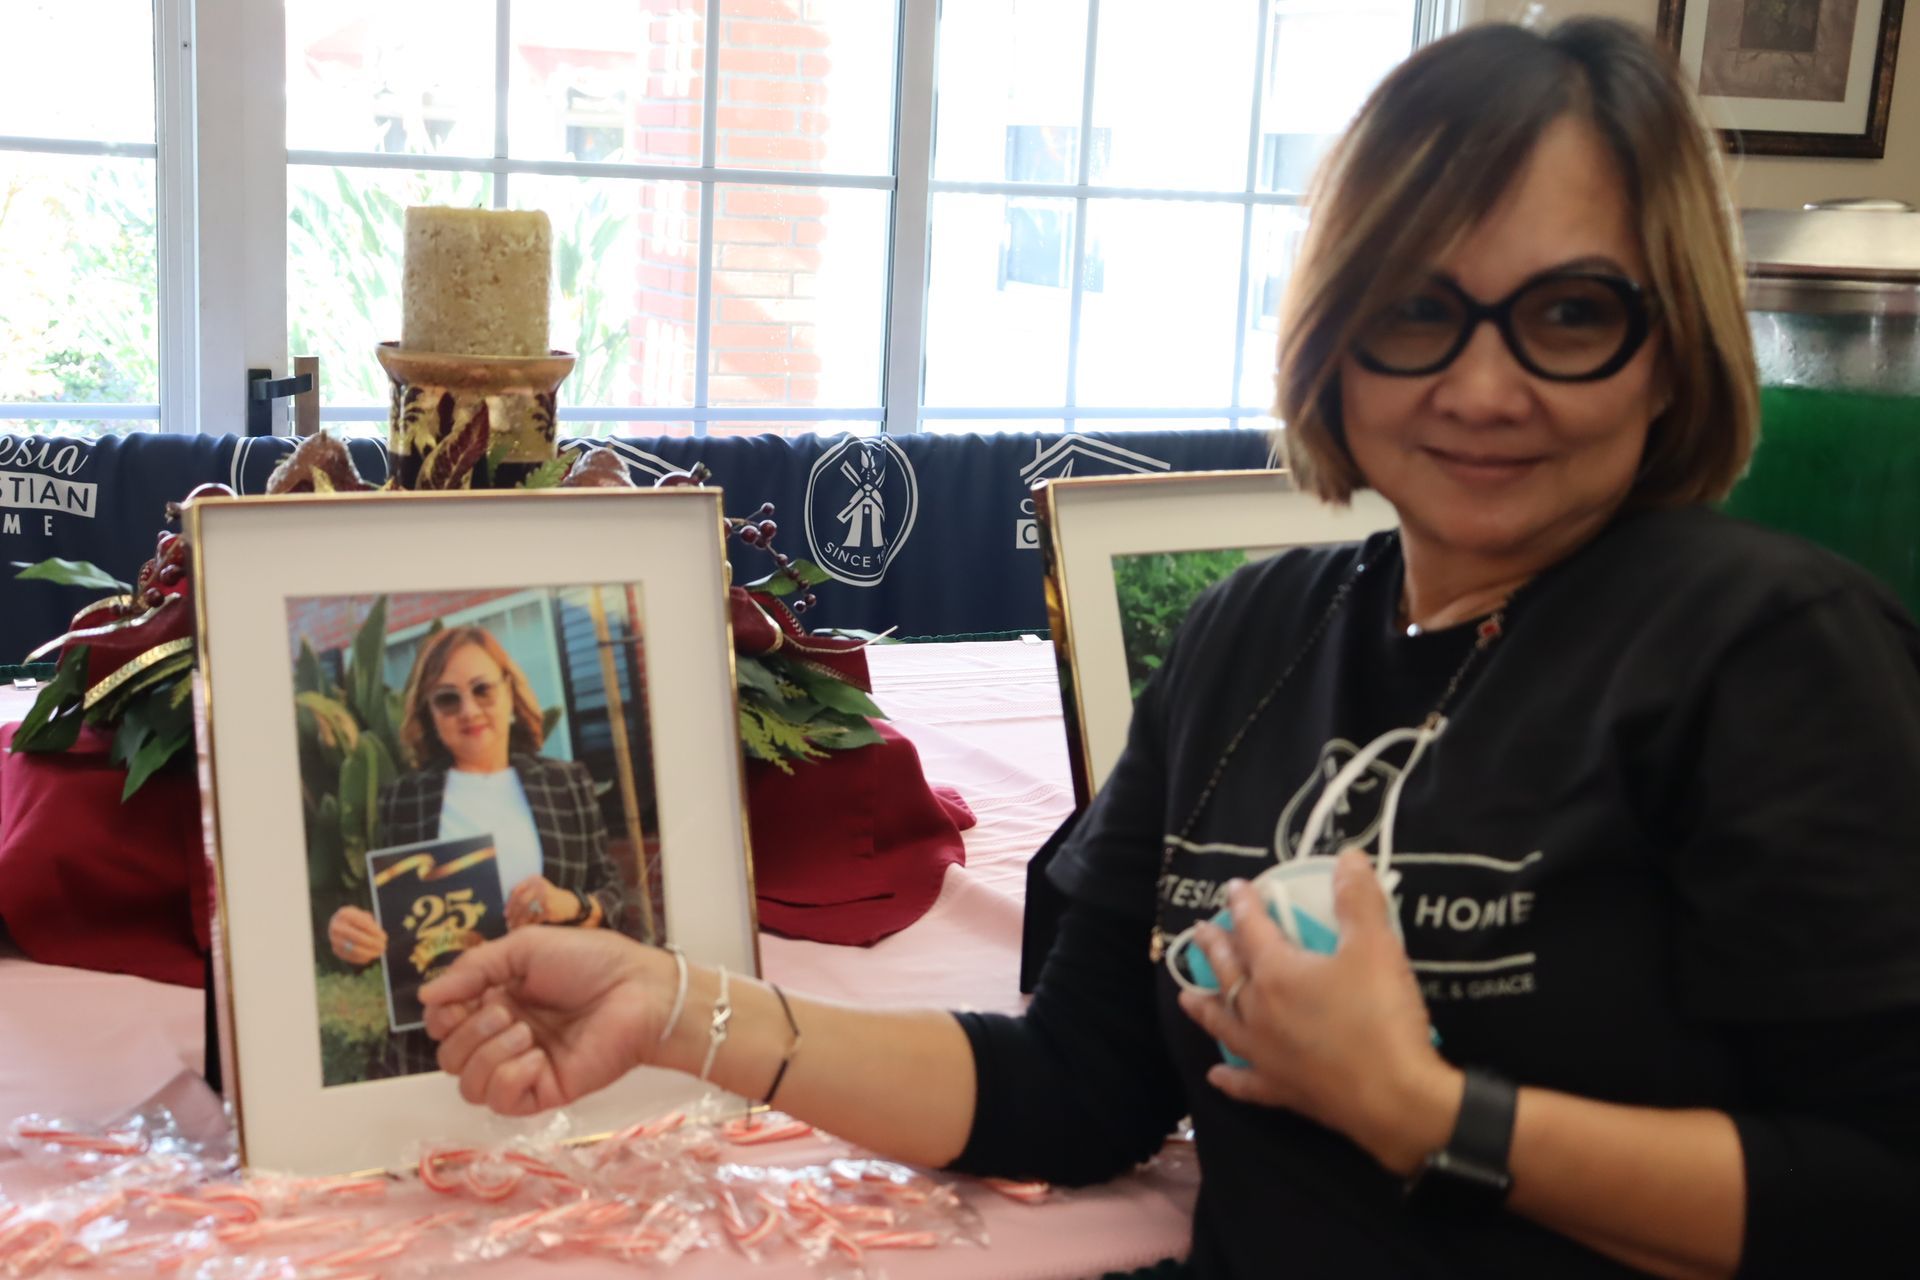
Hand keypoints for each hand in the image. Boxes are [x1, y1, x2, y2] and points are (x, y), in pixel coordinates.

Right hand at [327, 906, 387, 966]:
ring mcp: (334, 939)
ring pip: (353, 948)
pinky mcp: (335, 949)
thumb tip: (378, 936)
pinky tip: (371, 956)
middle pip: (357, 937)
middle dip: (372, 943)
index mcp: (345, 914)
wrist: (337, 925)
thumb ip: (371, 923)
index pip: (362, 923)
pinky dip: (362, 957)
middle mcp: (337, 926)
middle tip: (383, 946)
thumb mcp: (363, 915)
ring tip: (379, 952)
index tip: (385, 937)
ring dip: (368, 952)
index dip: (375, 932)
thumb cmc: (356, 919)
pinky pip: (349, 956)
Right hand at [420, 928, 667, 1115]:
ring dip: (488, 1055)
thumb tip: (423, 997)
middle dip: (468, 1034)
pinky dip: (510, 1078)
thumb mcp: (524, 949)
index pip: (443, 1025)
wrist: (640, 989)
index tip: (461, 999)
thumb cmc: (590, 961)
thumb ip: (473, 969)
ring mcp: (523, 1068)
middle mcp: (504, 1038)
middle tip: (508, 1012)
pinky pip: (503, 1103)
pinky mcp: (545, 1092)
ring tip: (525, 1032)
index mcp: (497, 1001)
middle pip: (449, 1058)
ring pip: (468, 1086)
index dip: (442, 1016)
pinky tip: (536, 1058)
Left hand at [506, 874, 579, 928]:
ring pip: (526, 911)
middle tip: (508, 923)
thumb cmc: (548, 898)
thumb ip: (524, 894)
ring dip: (519, 922)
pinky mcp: (549, 908)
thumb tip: (507, 910)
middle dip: (513, 914)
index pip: (516, 890)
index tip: (506, 914)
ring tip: (515, 928)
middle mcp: (539, 886)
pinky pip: (534, 919)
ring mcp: (545, 897)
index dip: (509, 904)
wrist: (569, 903)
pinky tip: (525, 929)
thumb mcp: (538, 889)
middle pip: (520, 902)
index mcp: (534, 879)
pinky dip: (528, 925)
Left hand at [1176, 849, 1463, 1175]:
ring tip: (1187, 996)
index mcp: (1277, 973)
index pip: (1252, 929)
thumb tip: (1346, 856)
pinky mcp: (1281, 1091)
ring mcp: (1266, 1055)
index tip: (1233, 887)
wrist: (1396, 1099)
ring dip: (1204, 1006)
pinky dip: (1229, 1078)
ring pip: (1223, 1024)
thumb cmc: (1381, 1018)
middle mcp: (1259, 1012)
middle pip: (1228, 972)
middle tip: (1199, 931)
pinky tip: (1215, 1075)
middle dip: (1214, 948)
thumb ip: (1358, 900)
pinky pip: (1245, 1083)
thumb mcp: (1376, 948)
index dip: (1243, 905)